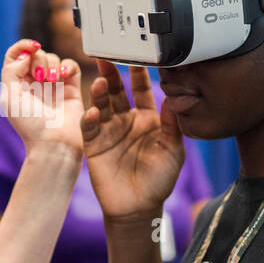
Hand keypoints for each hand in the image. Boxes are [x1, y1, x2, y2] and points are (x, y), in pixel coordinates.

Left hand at [1, 40, 83, 155]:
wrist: (54, 143)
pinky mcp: (71, 88)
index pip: (16, 55)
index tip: (32, 47)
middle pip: (36, 54)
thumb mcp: (10, 97)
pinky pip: (71, 66)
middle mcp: (34, 83)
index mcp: (17, 84)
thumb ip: (11, 71)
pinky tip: (63, 76)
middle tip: (39, 77)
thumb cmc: (30, 125)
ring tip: (52, 81)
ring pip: (53, 58)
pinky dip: (67, 66)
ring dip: (51, 65)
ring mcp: (53, 85)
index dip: (23, 46)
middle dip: (38, 59)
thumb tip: (25, 55)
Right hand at [81, 60, 184, 219]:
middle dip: (110, 74)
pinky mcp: (94, 144)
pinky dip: (90, 118)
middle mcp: (125, 120)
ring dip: (98, 92)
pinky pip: (90, 127)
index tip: (138, 54)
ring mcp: (108, 131)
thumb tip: (173, 98)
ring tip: (99, 82)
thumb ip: (172, 125)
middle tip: (105, 56)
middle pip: (116, 91)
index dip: (139, 72)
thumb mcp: (173, 150)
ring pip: (101, 105)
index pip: (141, 89)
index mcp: (147, 118)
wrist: (138, 208)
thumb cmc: (159, 180)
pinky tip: (93, 112)